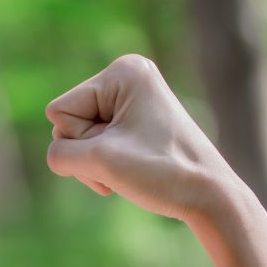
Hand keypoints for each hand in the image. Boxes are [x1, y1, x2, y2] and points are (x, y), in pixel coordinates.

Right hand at [45, 54, 242, 223]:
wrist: (208, 195)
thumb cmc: (160, 172)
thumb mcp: (97, 161)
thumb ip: (59, 153)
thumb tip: (58, 152)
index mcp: (123, 72)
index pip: (60, 112)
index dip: (81, 140)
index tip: (121, 148)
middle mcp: (127, 76)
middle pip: (67, 122)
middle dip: (87, 152)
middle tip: (124, 164)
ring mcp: (130, 98)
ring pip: (77, 138)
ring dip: (94, 163)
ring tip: (129, 169)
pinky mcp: (134, 119)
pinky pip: (93, 143)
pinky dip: (104, 164)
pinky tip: (130, 169)